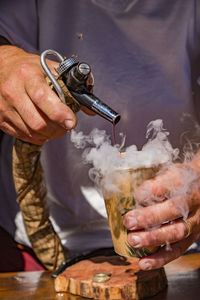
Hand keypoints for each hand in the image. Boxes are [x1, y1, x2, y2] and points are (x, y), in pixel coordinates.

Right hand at [0, 46, 76, 144]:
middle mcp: (13, 91)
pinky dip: (38, 136)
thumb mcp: (51, 68)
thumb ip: (72, 87)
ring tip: (56, 126)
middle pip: (38, 122)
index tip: (72, 122)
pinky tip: (43, 128)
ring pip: (31, 132)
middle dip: (58, 129)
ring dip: (49, 134)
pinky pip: (24, 136)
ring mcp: (4, 107)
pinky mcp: (0, 119)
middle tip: (66, 125)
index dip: (59, 113)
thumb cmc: (30, 68)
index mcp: (27, 75)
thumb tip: (90, 109)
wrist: (2, 67)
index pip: (43, 98)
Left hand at [123, 154, 199, 269]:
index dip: (152, 190)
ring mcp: (194, 221)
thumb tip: (130, 191)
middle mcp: (191, 201)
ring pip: (176, 232)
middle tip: (128, 221)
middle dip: (148, 217)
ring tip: (133, 240)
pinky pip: (178, 250)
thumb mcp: (169, 171)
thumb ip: (153, 181)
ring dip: (152, 238)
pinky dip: (160, 259)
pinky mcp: (193, 236)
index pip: (170, 183)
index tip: (136, 194)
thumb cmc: (181, 180)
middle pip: (172, 210)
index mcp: (184, 181)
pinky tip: (144, 262)